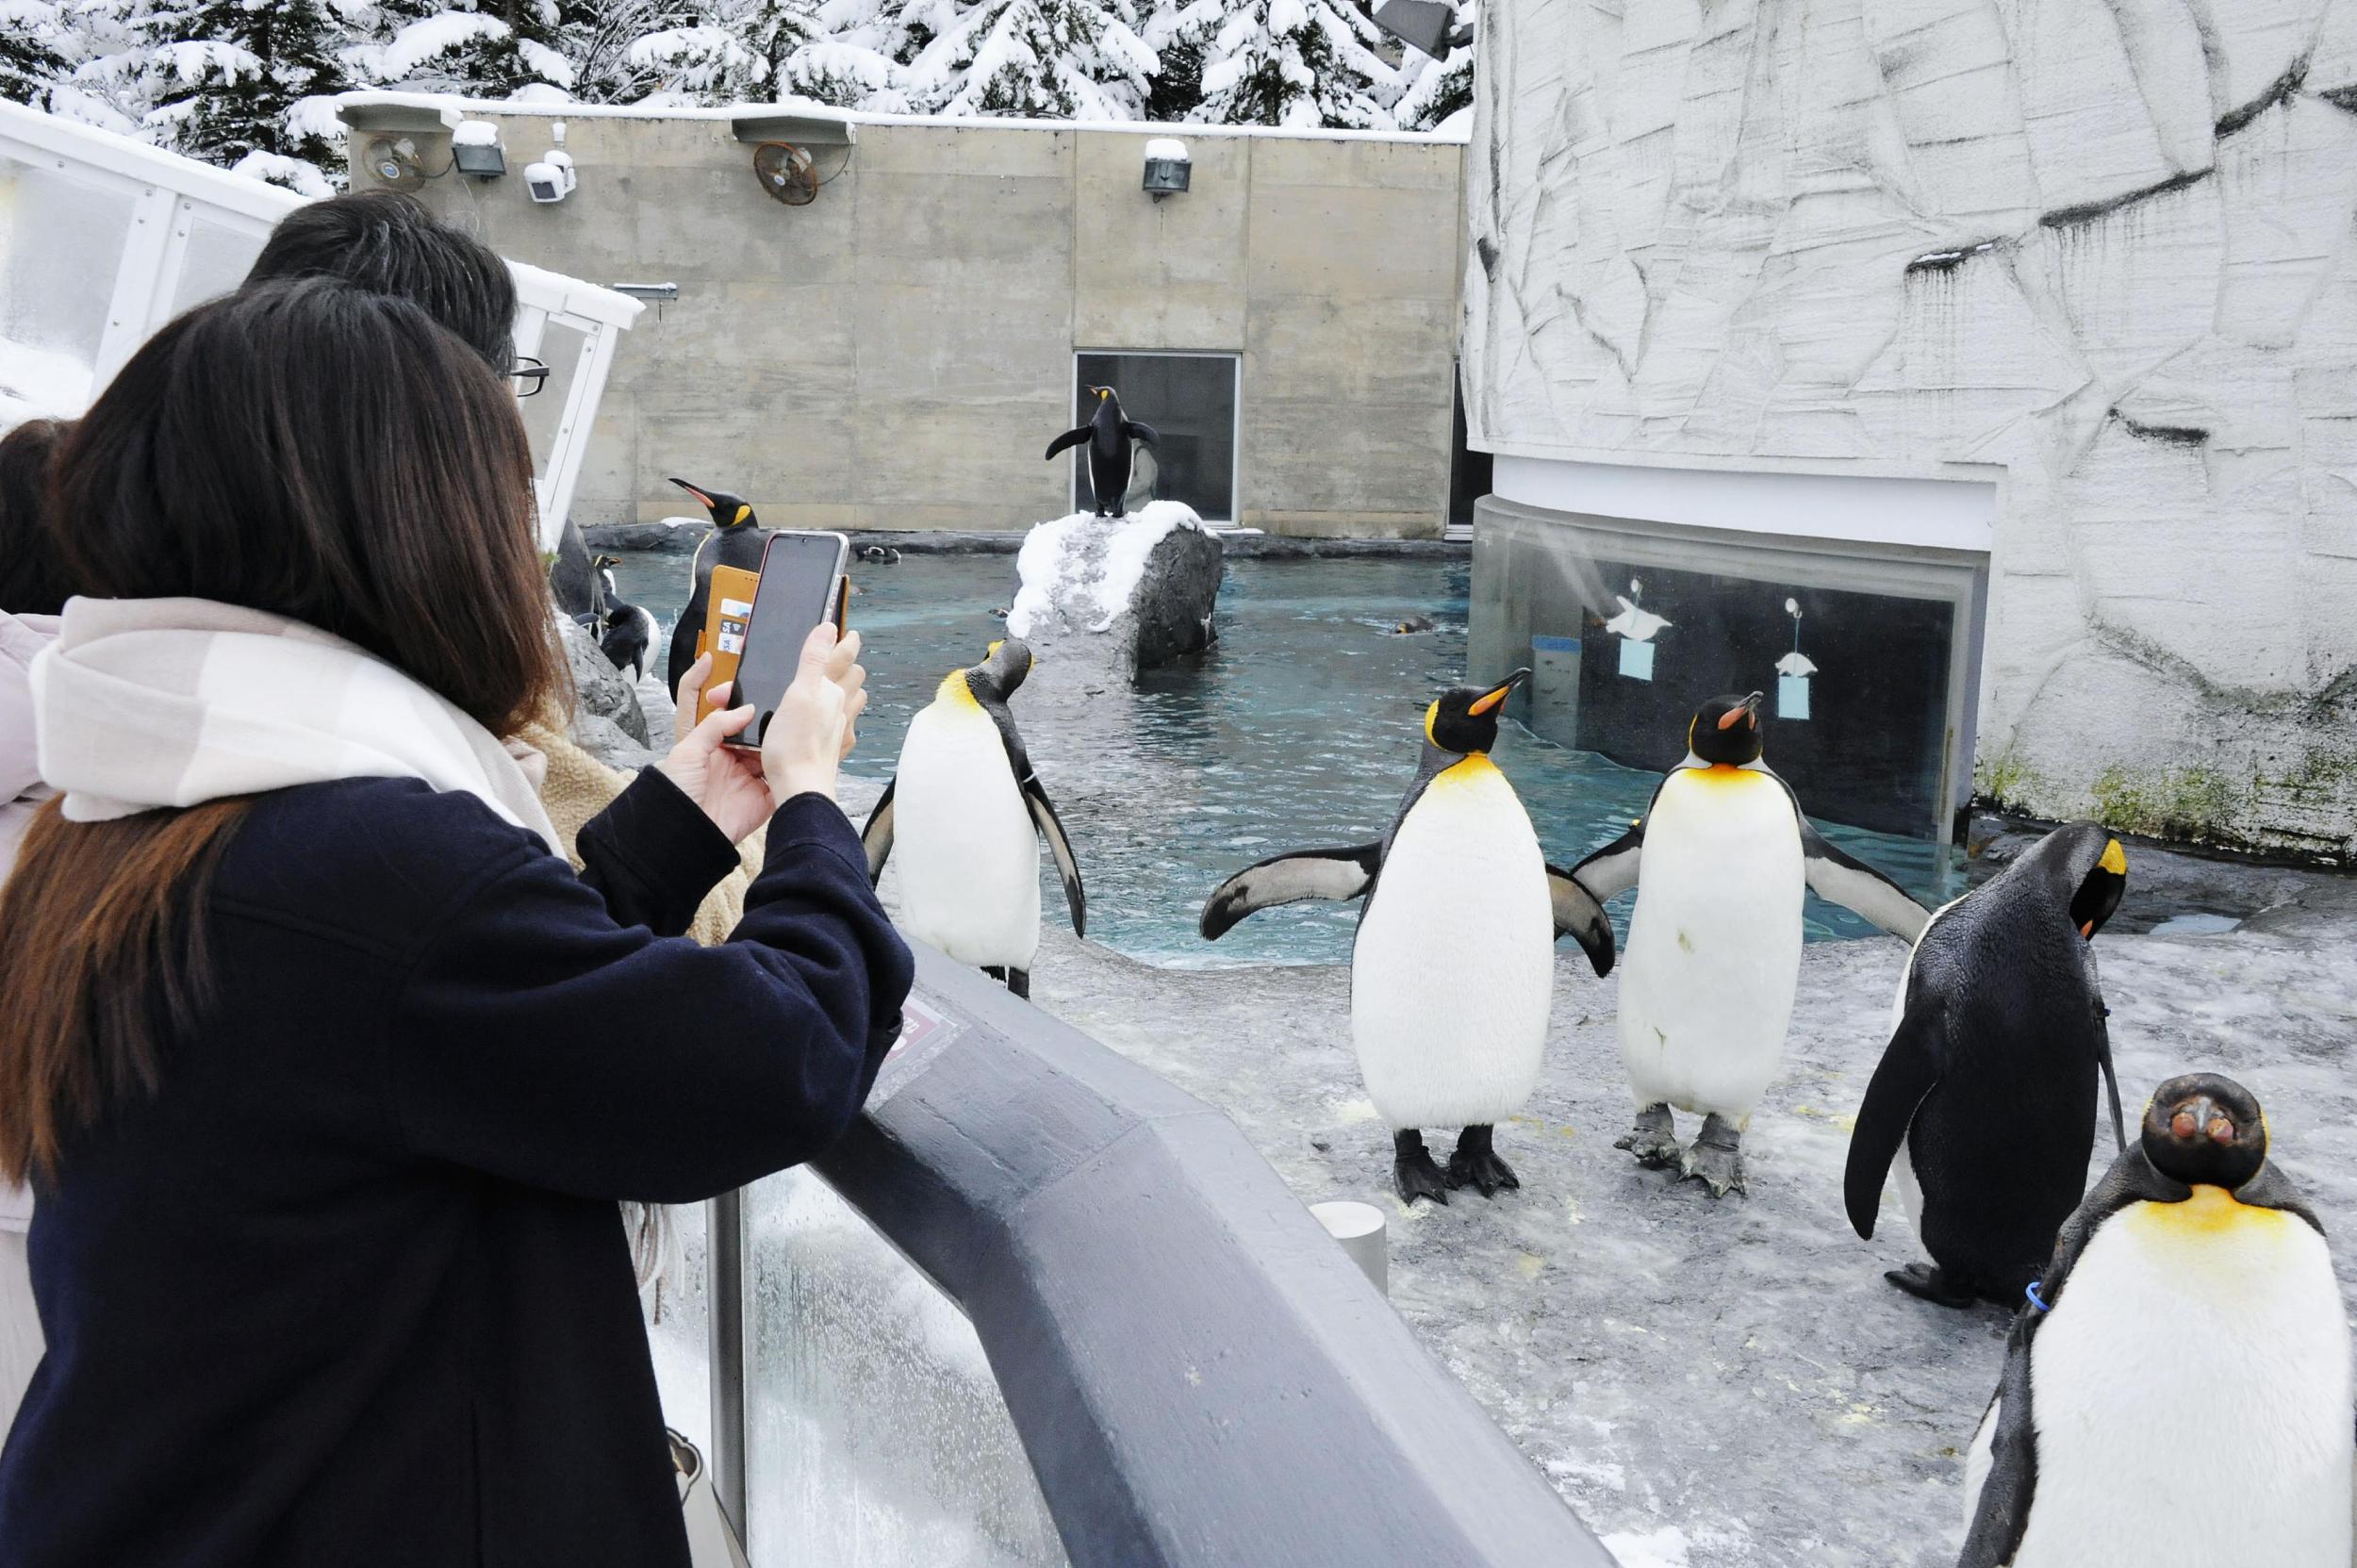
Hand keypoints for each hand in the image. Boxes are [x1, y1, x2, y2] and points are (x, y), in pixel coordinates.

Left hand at [658, 653, 775, 842]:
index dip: (702, 679)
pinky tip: (800, 743)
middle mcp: (725, 752)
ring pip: (768, 743)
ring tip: (791, 712)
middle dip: (758, 706)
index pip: (697, 702)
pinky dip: (791, 760)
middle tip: (770, 688)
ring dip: (778, 732)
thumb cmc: (677, 791)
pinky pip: (782, 772)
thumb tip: (747, 709)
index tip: (713, 659)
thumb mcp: (687, 750)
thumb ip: (716, 725)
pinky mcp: (764, 792)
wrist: (687, 834)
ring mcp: (747, 771)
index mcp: (700, 739)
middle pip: (745, 721)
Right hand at [761, 623, 867, 801]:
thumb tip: (830, 629)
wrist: (802, 787)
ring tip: (845, 685)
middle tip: (846, 656)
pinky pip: (847, 729)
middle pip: (854, 680)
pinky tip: (839, 722)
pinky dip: (846, 719)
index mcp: (830, 690)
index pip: (843, 658)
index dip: (847, 644)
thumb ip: (815, 659)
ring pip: (854, 703)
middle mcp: (840, 708)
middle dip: (852, 666)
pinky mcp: (835, 750)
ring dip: (852, 691)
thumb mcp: (800, 692)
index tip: (852, 635)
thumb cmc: (795, 743)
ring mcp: (840, 730)